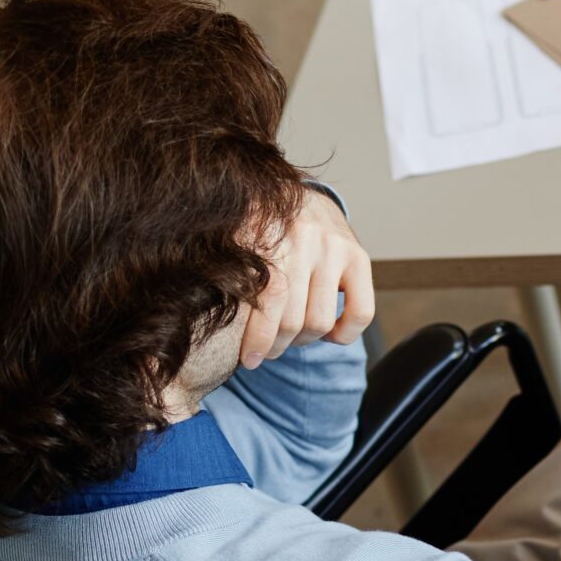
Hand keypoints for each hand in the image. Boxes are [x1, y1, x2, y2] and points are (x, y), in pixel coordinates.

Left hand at [239, 187, 375, 368]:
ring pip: (320, 321)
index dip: (256, 338)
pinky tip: (329, 334)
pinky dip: (344, 334)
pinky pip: (360, 313)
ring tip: (292, 337)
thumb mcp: (237, 238)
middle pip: (291, 318)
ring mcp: (333, 246)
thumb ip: (222, 265)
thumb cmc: (264, 233)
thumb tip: (199, 306)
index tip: (248, 359)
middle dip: (277, 345)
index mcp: (264, 231)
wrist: (305, 201)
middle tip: (267, 351)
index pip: (265, 299)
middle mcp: (301, 236)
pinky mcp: (359, 257)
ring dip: (304, 341)